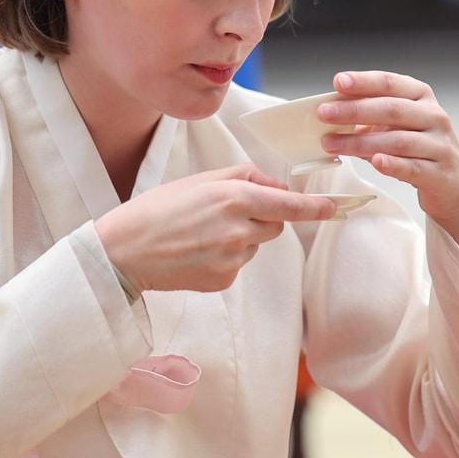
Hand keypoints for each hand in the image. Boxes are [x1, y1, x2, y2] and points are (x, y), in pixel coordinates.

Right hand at [94, 164, 334, 293]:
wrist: (124, 251)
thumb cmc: (158, 209)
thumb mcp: (201, 180)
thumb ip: (244, 177)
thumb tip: (276, 186)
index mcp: (235, 198)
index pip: (290, 205)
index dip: (315, 207)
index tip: (334, 207)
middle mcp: (239, 229)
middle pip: (275, 225)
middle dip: (263, 217)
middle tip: (226, 213)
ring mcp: (233, 258)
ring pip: (256, 245)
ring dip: (242, 237)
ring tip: (203, 233)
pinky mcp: (224, 280)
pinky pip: (239, 264)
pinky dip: (226, 257)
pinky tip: (197, 252)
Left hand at [317, 71, 458, 257]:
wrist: (456, 186)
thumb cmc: (421, 150)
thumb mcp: (399, 126)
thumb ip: (371, 118)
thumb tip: (331, 113)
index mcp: (422, 98)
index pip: (391, 84)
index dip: (364, 81)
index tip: (338, 82)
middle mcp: (434, 117)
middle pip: (392, 109)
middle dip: (355, 110)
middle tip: (324, 113)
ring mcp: (439, 145)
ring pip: (398, 140)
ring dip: (361, 141)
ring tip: (332, 144)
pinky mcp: (439, 174)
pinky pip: (412, 167)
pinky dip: (392, 164)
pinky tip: (374, 162)